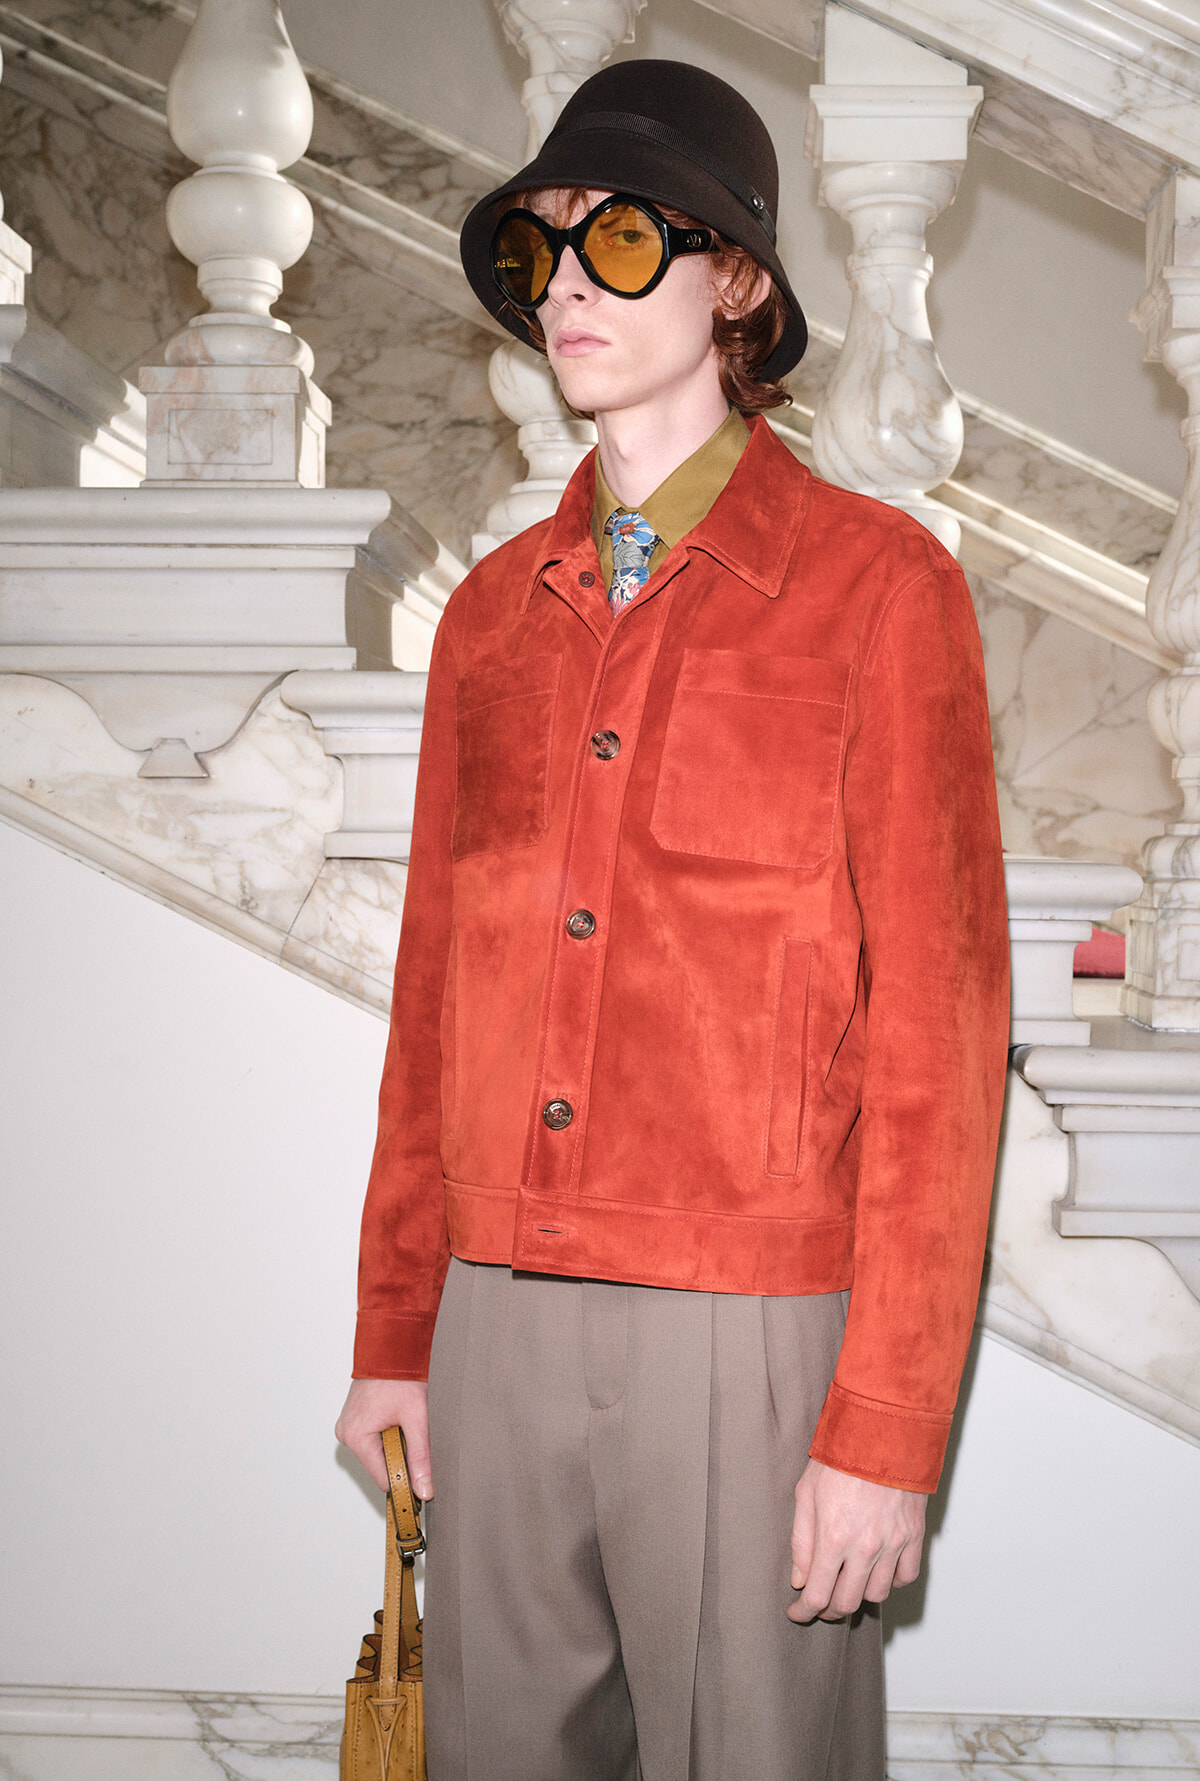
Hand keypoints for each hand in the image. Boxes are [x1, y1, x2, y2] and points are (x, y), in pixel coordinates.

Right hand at [335, 1377, 432, 1497]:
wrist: (392, 1345)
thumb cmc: (400, 1374)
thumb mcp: (416, 1416)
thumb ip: (421, 1456)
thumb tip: (423, 1489)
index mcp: (357, 1437)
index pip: (383, 1479)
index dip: (405, 1479)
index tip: (423, 1477)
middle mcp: (347, 1433)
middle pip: (380, 1465)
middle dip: (401, 1454)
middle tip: (414, 1431)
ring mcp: (348, 1425)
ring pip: (378, 1451)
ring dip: (395, 1442)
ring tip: (405, 1418)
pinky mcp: (355, 1419)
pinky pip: (373, 1438)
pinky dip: (388, 1432)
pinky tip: (397, 1415)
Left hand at [788, 1457, 925, 1621]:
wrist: (883, 1430)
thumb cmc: (841, 1455)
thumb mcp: (806, 1492)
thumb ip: (801, 1541)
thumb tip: (800, 1579)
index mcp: (834, 1537)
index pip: (818, 1595)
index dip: (804, 1611)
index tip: (797, 1612)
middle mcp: (866, 1547)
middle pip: (847, 1602)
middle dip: (828, 1609)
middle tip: (819, 1601)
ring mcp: (893, 1543)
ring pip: (877, 1594)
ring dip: (858, 1595)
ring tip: (846, 1583)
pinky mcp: (913, 1535)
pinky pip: (905, 1577)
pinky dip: (890, 1581)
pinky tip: (876, 1570)